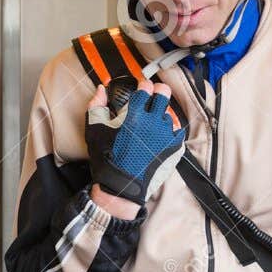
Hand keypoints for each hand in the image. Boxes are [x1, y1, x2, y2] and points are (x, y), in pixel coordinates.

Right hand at [84, 80, 184, 206]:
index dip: (144, 85)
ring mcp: (165, 135)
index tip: (142, 88)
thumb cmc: (106, 158)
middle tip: (153, 96)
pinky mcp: (174, 148)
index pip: (146, 88)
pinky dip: (169, 131)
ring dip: (161, 115)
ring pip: (169, 114)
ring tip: (152, 124)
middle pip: (164, 93)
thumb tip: (102, 89)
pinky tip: (159, 136)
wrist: (120, 187)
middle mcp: (153, 121)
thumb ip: (96, 104)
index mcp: (134, 114)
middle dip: (158, 91)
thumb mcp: (94, 129)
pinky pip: (177, 132)